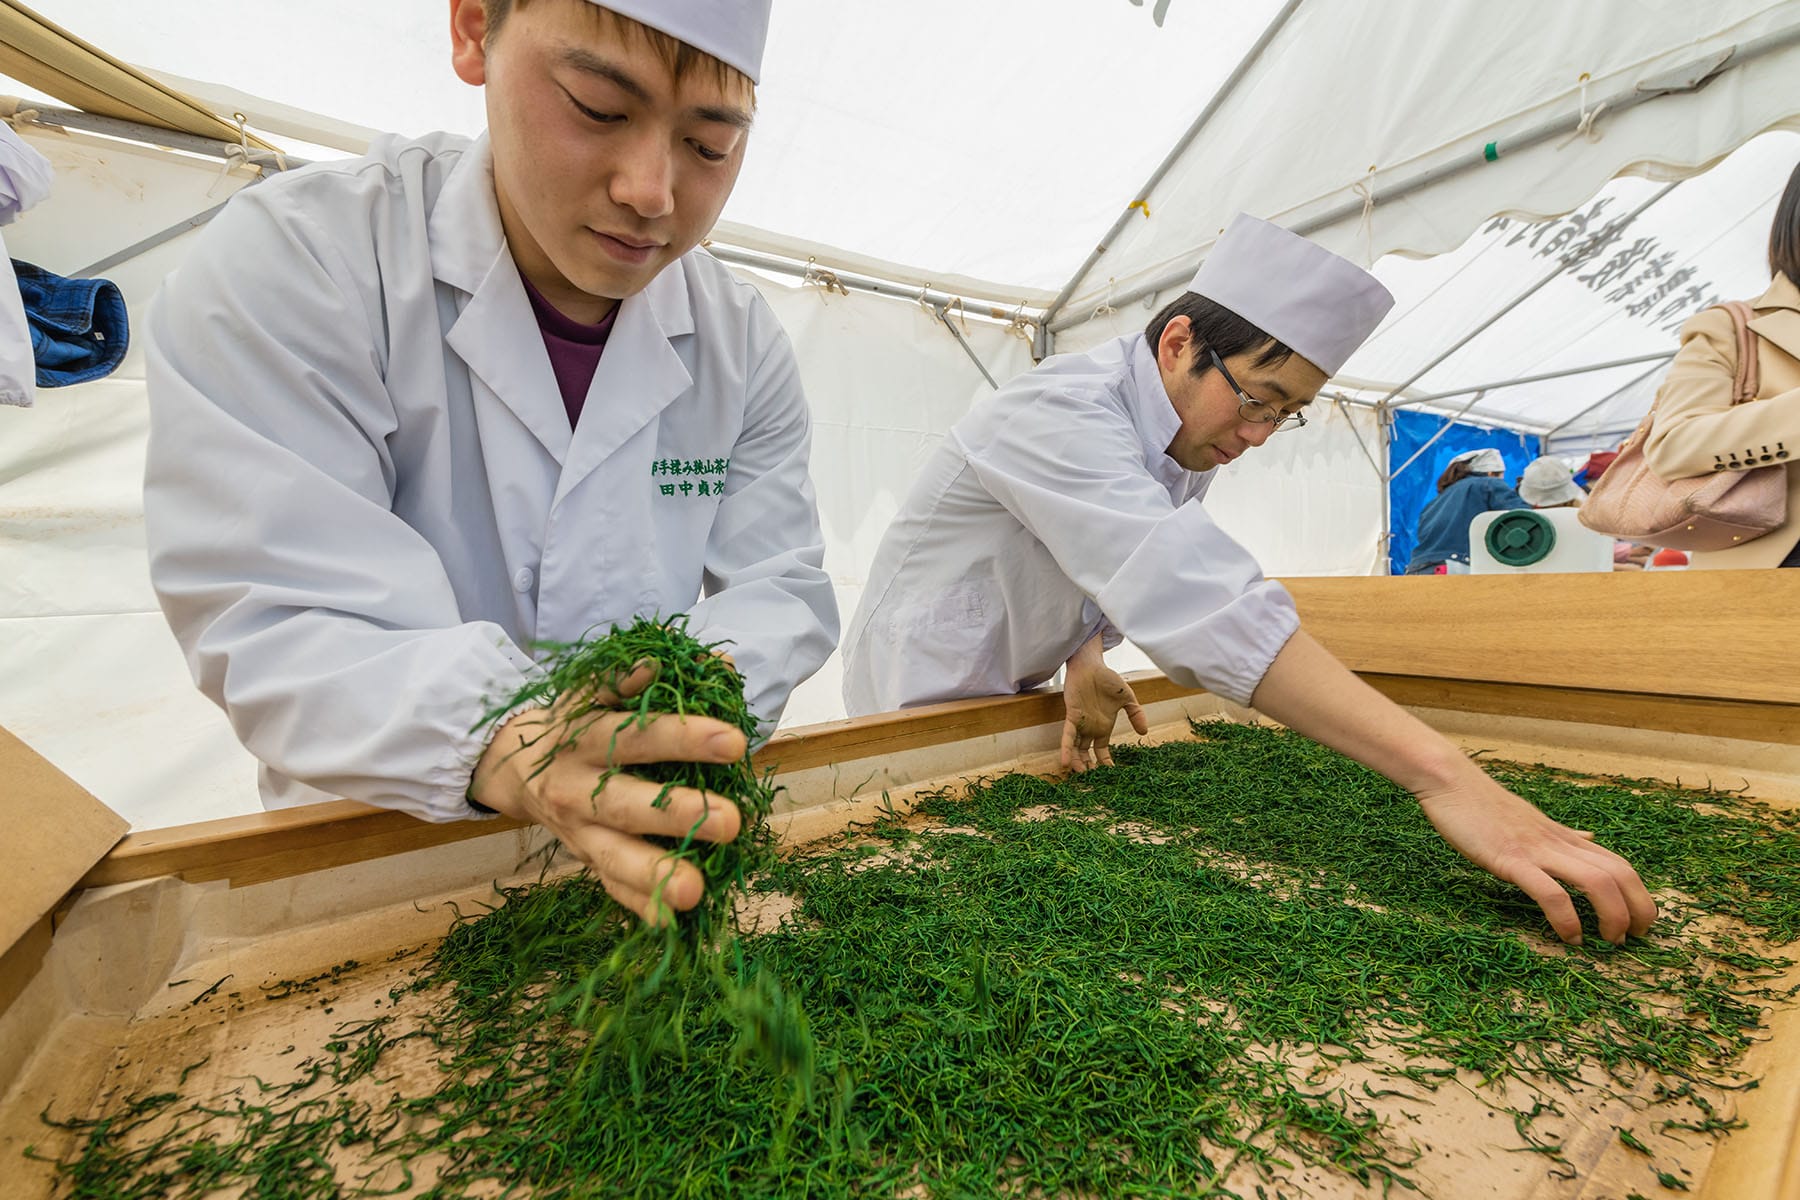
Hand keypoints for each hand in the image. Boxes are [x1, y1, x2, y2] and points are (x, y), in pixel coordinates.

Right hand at [469, 659, 747, 924]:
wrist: (512, 763)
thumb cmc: (578, 719)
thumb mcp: (599, 688)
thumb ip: (651, 676)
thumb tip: (717, 663)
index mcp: (587, 734)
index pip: (641, 734)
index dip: (685, 736)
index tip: (735, 741)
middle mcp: (578, 785)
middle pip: (627, 802)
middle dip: (679, 814)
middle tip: (731, 822)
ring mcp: (577, 830)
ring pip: (614, 857)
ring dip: (655, 875)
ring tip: (697, 890)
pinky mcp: (583, 859)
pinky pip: (609, 888)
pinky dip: (638, 907)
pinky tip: (673, 923)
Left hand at [1060, 636, 1148, 772]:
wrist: (1092, 665)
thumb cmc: (1108, 680)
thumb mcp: (1127, 698)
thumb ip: (1136, 714)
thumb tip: (1145, 732)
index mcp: (1103, 727)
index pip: (1102, 751)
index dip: (1105, 763)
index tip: (1110, 776)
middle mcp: (1090, 728)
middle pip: (1086, 753)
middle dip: (1088, 767)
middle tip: (1091, 782)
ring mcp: (1080, 724)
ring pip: (1075, 748)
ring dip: (1076, 762)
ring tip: (1080, 776)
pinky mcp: (1071, 717)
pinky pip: (1067, 736)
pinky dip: (1066, 748)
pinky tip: (1065, 762)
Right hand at [1416, 769, 1656, 944]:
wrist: (1451, 782)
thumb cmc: (1485, 805)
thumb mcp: (1534, 820)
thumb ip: (1564, 835)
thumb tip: (1590, 839)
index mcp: (1565, 837)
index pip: (1620, 865)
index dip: (1640, 896)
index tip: (1638, 923)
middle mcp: (1560, 844)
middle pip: (1620, 874)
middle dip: (1638, 909)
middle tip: (1635, 938)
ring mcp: (1537, 851)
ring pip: (1597, 881)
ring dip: (1613, 916)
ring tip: (1610, 942)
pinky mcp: (1511, 859)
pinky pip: (1550, 892)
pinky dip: (1566, 918)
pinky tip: (1568, 936)